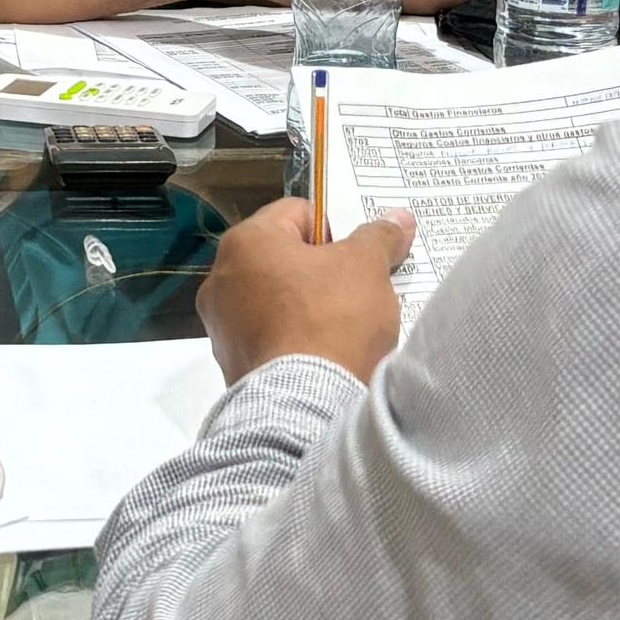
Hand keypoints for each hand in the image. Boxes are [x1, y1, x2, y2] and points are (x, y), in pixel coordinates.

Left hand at [198, 198, 414, 386]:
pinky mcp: (232, 365)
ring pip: (275, 301)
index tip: (358, 258)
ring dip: (307, 307)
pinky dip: (294, 340)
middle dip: (321, 270)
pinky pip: (270, 339)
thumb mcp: (366, 267)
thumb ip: (379, 236)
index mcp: (245, 242)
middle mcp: (220, 280)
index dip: (335, 229)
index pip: (297, 213)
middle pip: (283, 258)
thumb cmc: (332, 319)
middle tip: (357, 290)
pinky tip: (324, 355)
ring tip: (344, 327)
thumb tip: (399, 218)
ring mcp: (221, 327)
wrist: (307, 406)